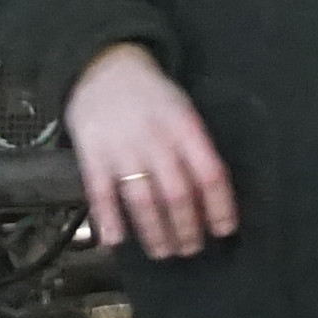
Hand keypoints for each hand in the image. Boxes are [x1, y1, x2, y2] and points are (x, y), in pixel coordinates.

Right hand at [63, 42, 235, 260]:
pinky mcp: (91, 153)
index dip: (220, 206)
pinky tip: (116, 241)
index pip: (210, 173)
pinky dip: (108, 217)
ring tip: (163, 252)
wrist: (103, 65)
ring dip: (155, 232)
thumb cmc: (151, 96)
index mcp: (184, 126)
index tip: (225, 230)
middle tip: (191, 249)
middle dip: (187, 228)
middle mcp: (156, 138)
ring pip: (142, 199)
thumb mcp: (182, 111)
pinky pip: (101, 191)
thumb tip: (211, 197)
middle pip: (177, 193)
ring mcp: (122, 147)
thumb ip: (195, 148)